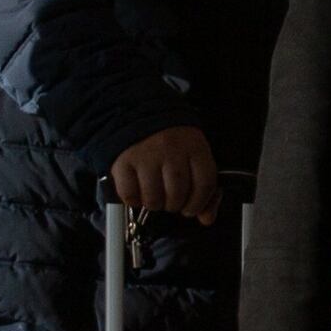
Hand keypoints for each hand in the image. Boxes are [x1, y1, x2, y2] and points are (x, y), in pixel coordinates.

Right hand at [107, 125, 221, 220]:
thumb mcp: (194, 154)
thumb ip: (205, 187)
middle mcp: (170, 150)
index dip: (199, 204)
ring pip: (153, 199)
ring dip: (155, 204)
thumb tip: (206, 219)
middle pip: (178, 195)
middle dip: (175, 205)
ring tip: (154, 194)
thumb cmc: (170, 139)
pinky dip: (133, 200)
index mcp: (194, 146)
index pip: (205, 185)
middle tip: (170, 200)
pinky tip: (138, 190)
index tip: (191, 207)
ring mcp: (146, 155)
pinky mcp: (123, 161)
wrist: (137, 112)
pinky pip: (129, 195)